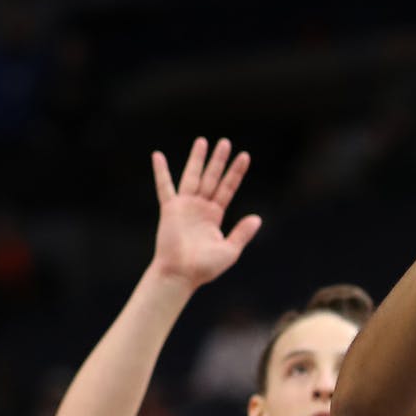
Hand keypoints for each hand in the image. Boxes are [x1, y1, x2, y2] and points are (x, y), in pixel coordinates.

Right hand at [149, 138, 261, 287]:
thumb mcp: (230, 250)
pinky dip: (161, 172)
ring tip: (202, 141)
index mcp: (215, 215)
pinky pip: (165, 187)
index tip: (245, 156)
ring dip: (197, 159)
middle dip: (218, 160)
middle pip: (212, 177)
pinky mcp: (170, 209)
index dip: (235, 172)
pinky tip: (157, 156)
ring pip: (193, 177)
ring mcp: (185, 206)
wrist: (181, 274)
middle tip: (225, 141)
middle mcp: (200, 207)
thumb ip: (242, 233)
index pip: (228, 188)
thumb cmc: (204, 267)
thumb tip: (257, 218)